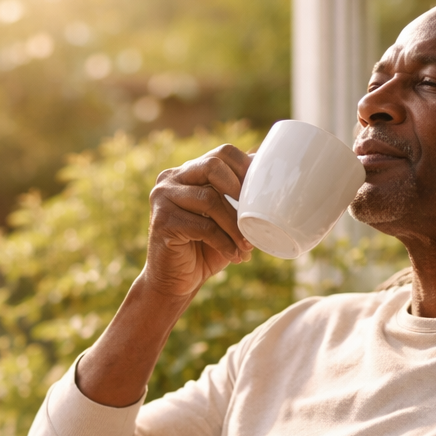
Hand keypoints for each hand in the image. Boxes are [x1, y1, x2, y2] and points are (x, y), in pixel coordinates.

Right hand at [144, 144, 254, 298]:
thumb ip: (238, 197)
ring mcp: (162, 198)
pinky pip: (203, 226)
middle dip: (239, 191)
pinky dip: (224, 242)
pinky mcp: (162, 221)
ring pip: (210, 199)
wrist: (175, 282)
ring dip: (235, 226)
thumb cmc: (205, 249)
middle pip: (212, 166)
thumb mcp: (225, 219)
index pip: (221, 154)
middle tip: (254, 216)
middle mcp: (171, 179)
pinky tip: (234, 256)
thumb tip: (272, 176)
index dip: (246, 169)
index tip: (263, 194)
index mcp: (188, 172)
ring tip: (247, 246)